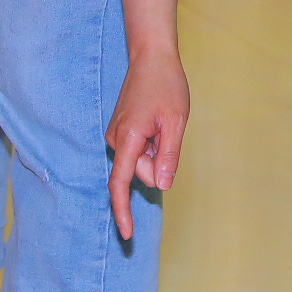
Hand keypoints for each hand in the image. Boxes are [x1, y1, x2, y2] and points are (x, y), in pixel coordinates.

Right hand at [105, 47, 189, 239]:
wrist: (152, 56)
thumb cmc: (166, 85)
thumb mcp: (176, 121)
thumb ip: (168, 155)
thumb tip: (162, 187)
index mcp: (127, 139)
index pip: (120, 184)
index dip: (123, 211)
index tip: (127, 235)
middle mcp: (115, 139)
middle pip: (139, 172)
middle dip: (158, 163)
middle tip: (170, 131)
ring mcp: (116, 135)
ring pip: (140, 161)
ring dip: (156, 150)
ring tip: (163, 121)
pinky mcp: (121, 131)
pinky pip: (138, 150)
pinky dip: (151, 143)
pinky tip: (157, 121)